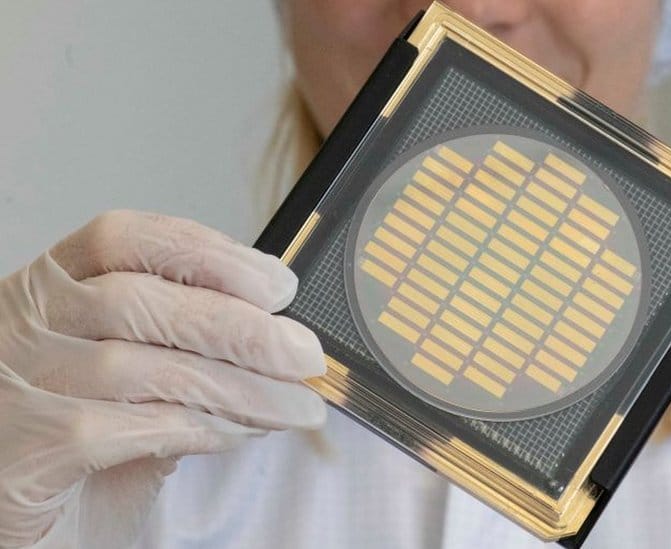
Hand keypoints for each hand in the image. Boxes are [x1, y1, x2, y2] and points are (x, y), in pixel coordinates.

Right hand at [0, 211, 326, 547]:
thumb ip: (186, 350)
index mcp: (46, 293)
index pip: (121, 240)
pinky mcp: (17, 450)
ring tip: (292, 408)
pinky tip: (234, 435)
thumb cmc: (85, 459)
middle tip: (303, 355)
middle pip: (139, 300)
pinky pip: (116, 428)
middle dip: (240, 327)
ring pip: (137, 366)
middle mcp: (13, 327)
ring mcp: (8, 385)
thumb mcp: (139, 386)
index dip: (207, 253)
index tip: (276, 285)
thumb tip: (275, 336)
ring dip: (235, 387)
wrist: (35, 537)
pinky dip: (192, 428)